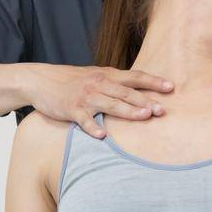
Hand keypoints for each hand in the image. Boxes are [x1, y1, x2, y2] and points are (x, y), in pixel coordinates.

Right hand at [29, 62, 173, 137]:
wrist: (40, 79)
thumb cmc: (71, 80)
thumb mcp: (95, 75)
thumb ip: (115, 82)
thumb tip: (139, 90)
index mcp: (107, 75)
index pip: (135, 77)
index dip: (153, 82)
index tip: (171, 87)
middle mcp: (99, 84)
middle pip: (126, 93)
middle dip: (146, 101)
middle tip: (163, 110)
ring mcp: (85, 97)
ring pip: (110, 104)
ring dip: (128, 111)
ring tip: (144, 117)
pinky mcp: (71, 109)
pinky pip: (84, 120)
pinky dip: (93, 127)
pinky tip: (102, 136)